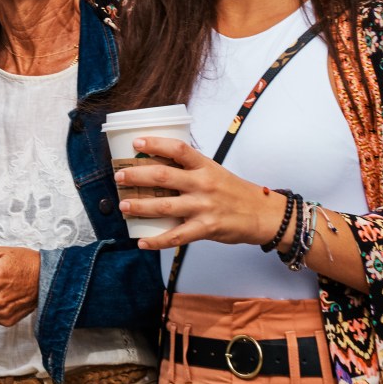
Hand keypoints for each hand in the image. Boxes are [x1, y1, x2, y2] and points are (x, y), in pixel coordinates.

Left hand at [113, 136, 281, 250]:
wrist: (263, 214)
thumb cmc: (235, 192)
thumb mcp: (215, 171)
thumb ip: (191, 169)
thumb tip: (158, 163)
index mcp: (205, 166)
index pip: (178, 149)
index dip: (156, 143)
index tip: (137, 142)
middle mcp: (203, 184)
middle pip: (164, 176)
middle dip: (137, 176)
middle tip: (119, 176)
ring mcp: (204, 207)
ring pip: (165, 206)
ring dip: (140, 206)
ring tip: (123, 206)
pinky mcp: (206, 228)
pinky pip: (176, 236)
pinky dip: (157, 241)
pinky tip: (142, 241)